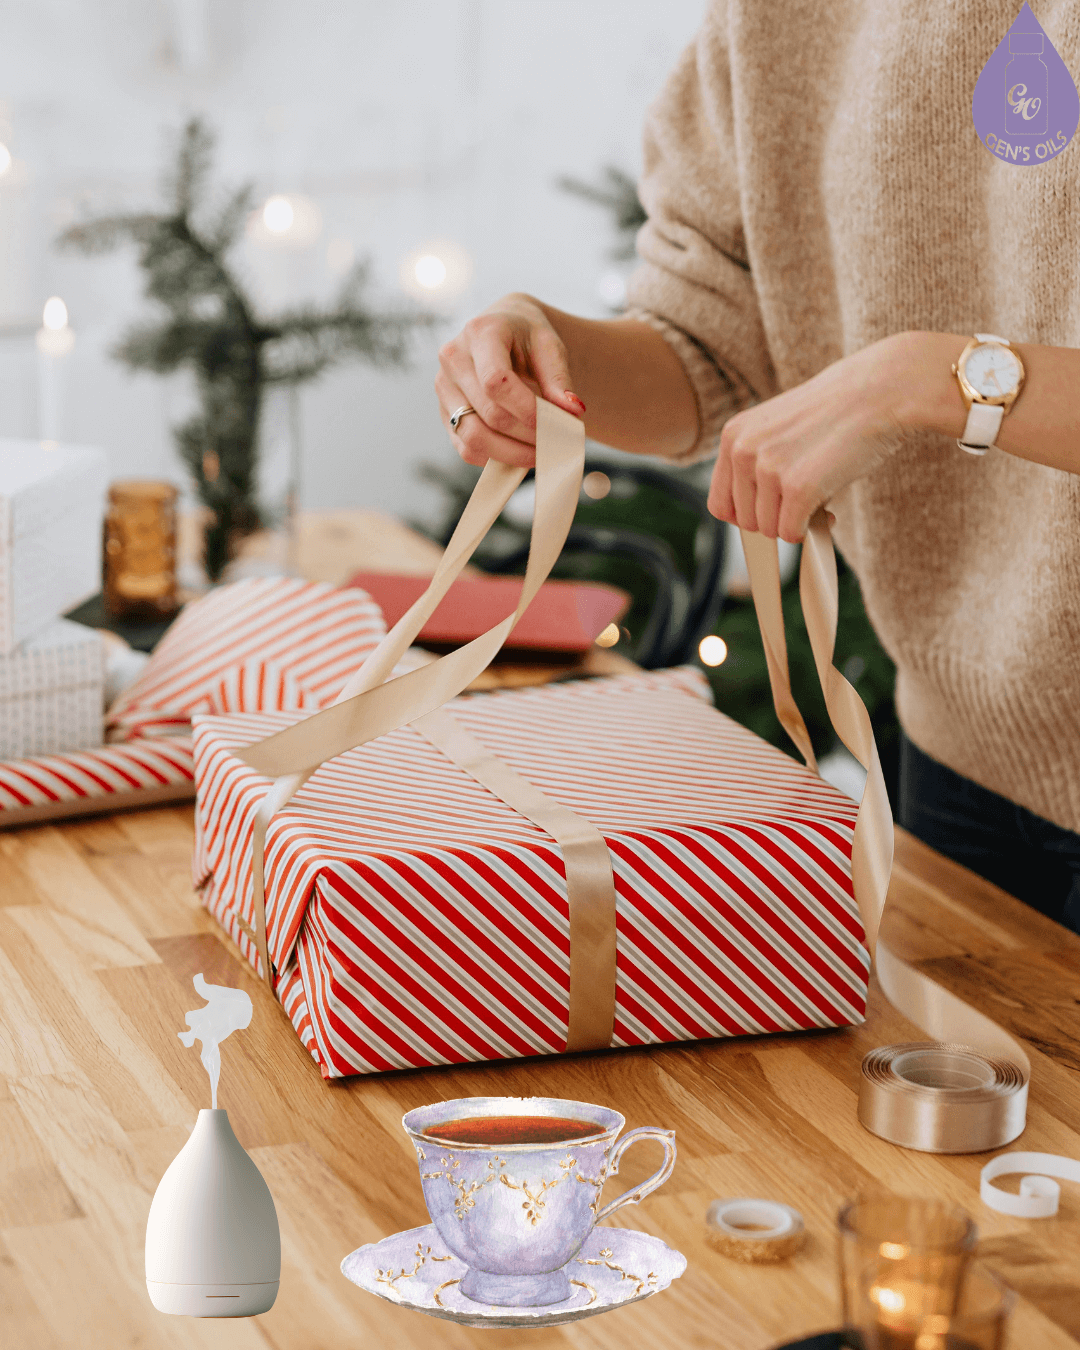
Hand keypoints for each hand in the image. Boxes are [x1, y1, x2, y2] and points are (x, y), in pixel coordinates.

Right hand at [436, 293, 585, 466]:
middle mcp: (453, 359)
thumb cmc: (527, 337)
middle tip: (557, 442)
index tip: (556, 423)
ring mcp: (444, 389)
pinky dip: (496, 458)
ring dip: (512, 453)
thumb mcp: (549, 346)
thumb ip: (559, 378)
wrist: (502, 330)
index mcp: (480, 333)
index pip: (496, 381)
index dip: (527, 410)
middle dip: (528, 434)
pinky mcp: (445, 413)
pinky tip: (520, 452)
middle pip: (489, 413)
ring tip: (540, 452)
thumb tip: (574, 411)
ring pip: (474, 437)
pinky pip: (467, 448)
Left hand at [707, 333, 930, 541]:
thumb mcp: (778, 429)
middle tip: (803, 507)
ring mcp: (768, 469)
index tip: (771, 513)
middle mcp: (743, 451)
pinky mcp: (798, 487)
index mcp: (733, 436)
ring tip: (818, 503)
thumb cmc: (836, 412)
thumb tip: (755, 519)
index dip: (746, 516)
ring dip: (794, 525)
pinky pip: (792, 534)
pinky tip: (827, 511)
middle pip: (744, 521)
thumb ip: (757, 465)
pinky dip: (810, 531)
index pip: (719, 504)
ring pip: (768, 530)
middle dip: (775, 520)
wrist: (879, 391)